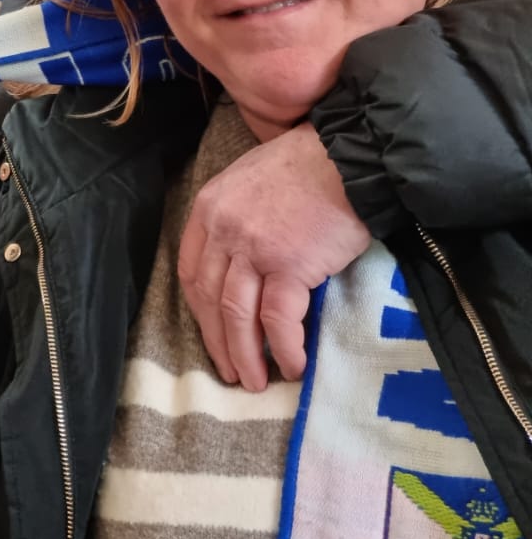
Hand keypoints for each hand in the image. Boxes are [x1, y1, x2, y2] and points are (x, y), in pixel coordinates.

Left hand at [177, 123, 369, 388]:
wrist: (347, 157)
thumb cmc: (307, 166)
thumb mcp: (250, 181)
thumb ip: (237, 217)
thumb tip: (243, 261)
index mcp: (209, 209)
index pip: (193, 272)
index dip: (200, 311)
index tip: (212, 334)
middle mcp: (223, 231)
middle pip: (210, 299)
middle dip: (218, 342)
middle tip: (231, 373)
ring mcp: (253, 249)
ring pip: (237, 315)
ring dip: (245, 355)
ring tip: (256, 381)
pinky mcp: (290, 266)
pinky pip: (278, 319)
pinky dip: (284, 348)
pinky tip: (293, 365)